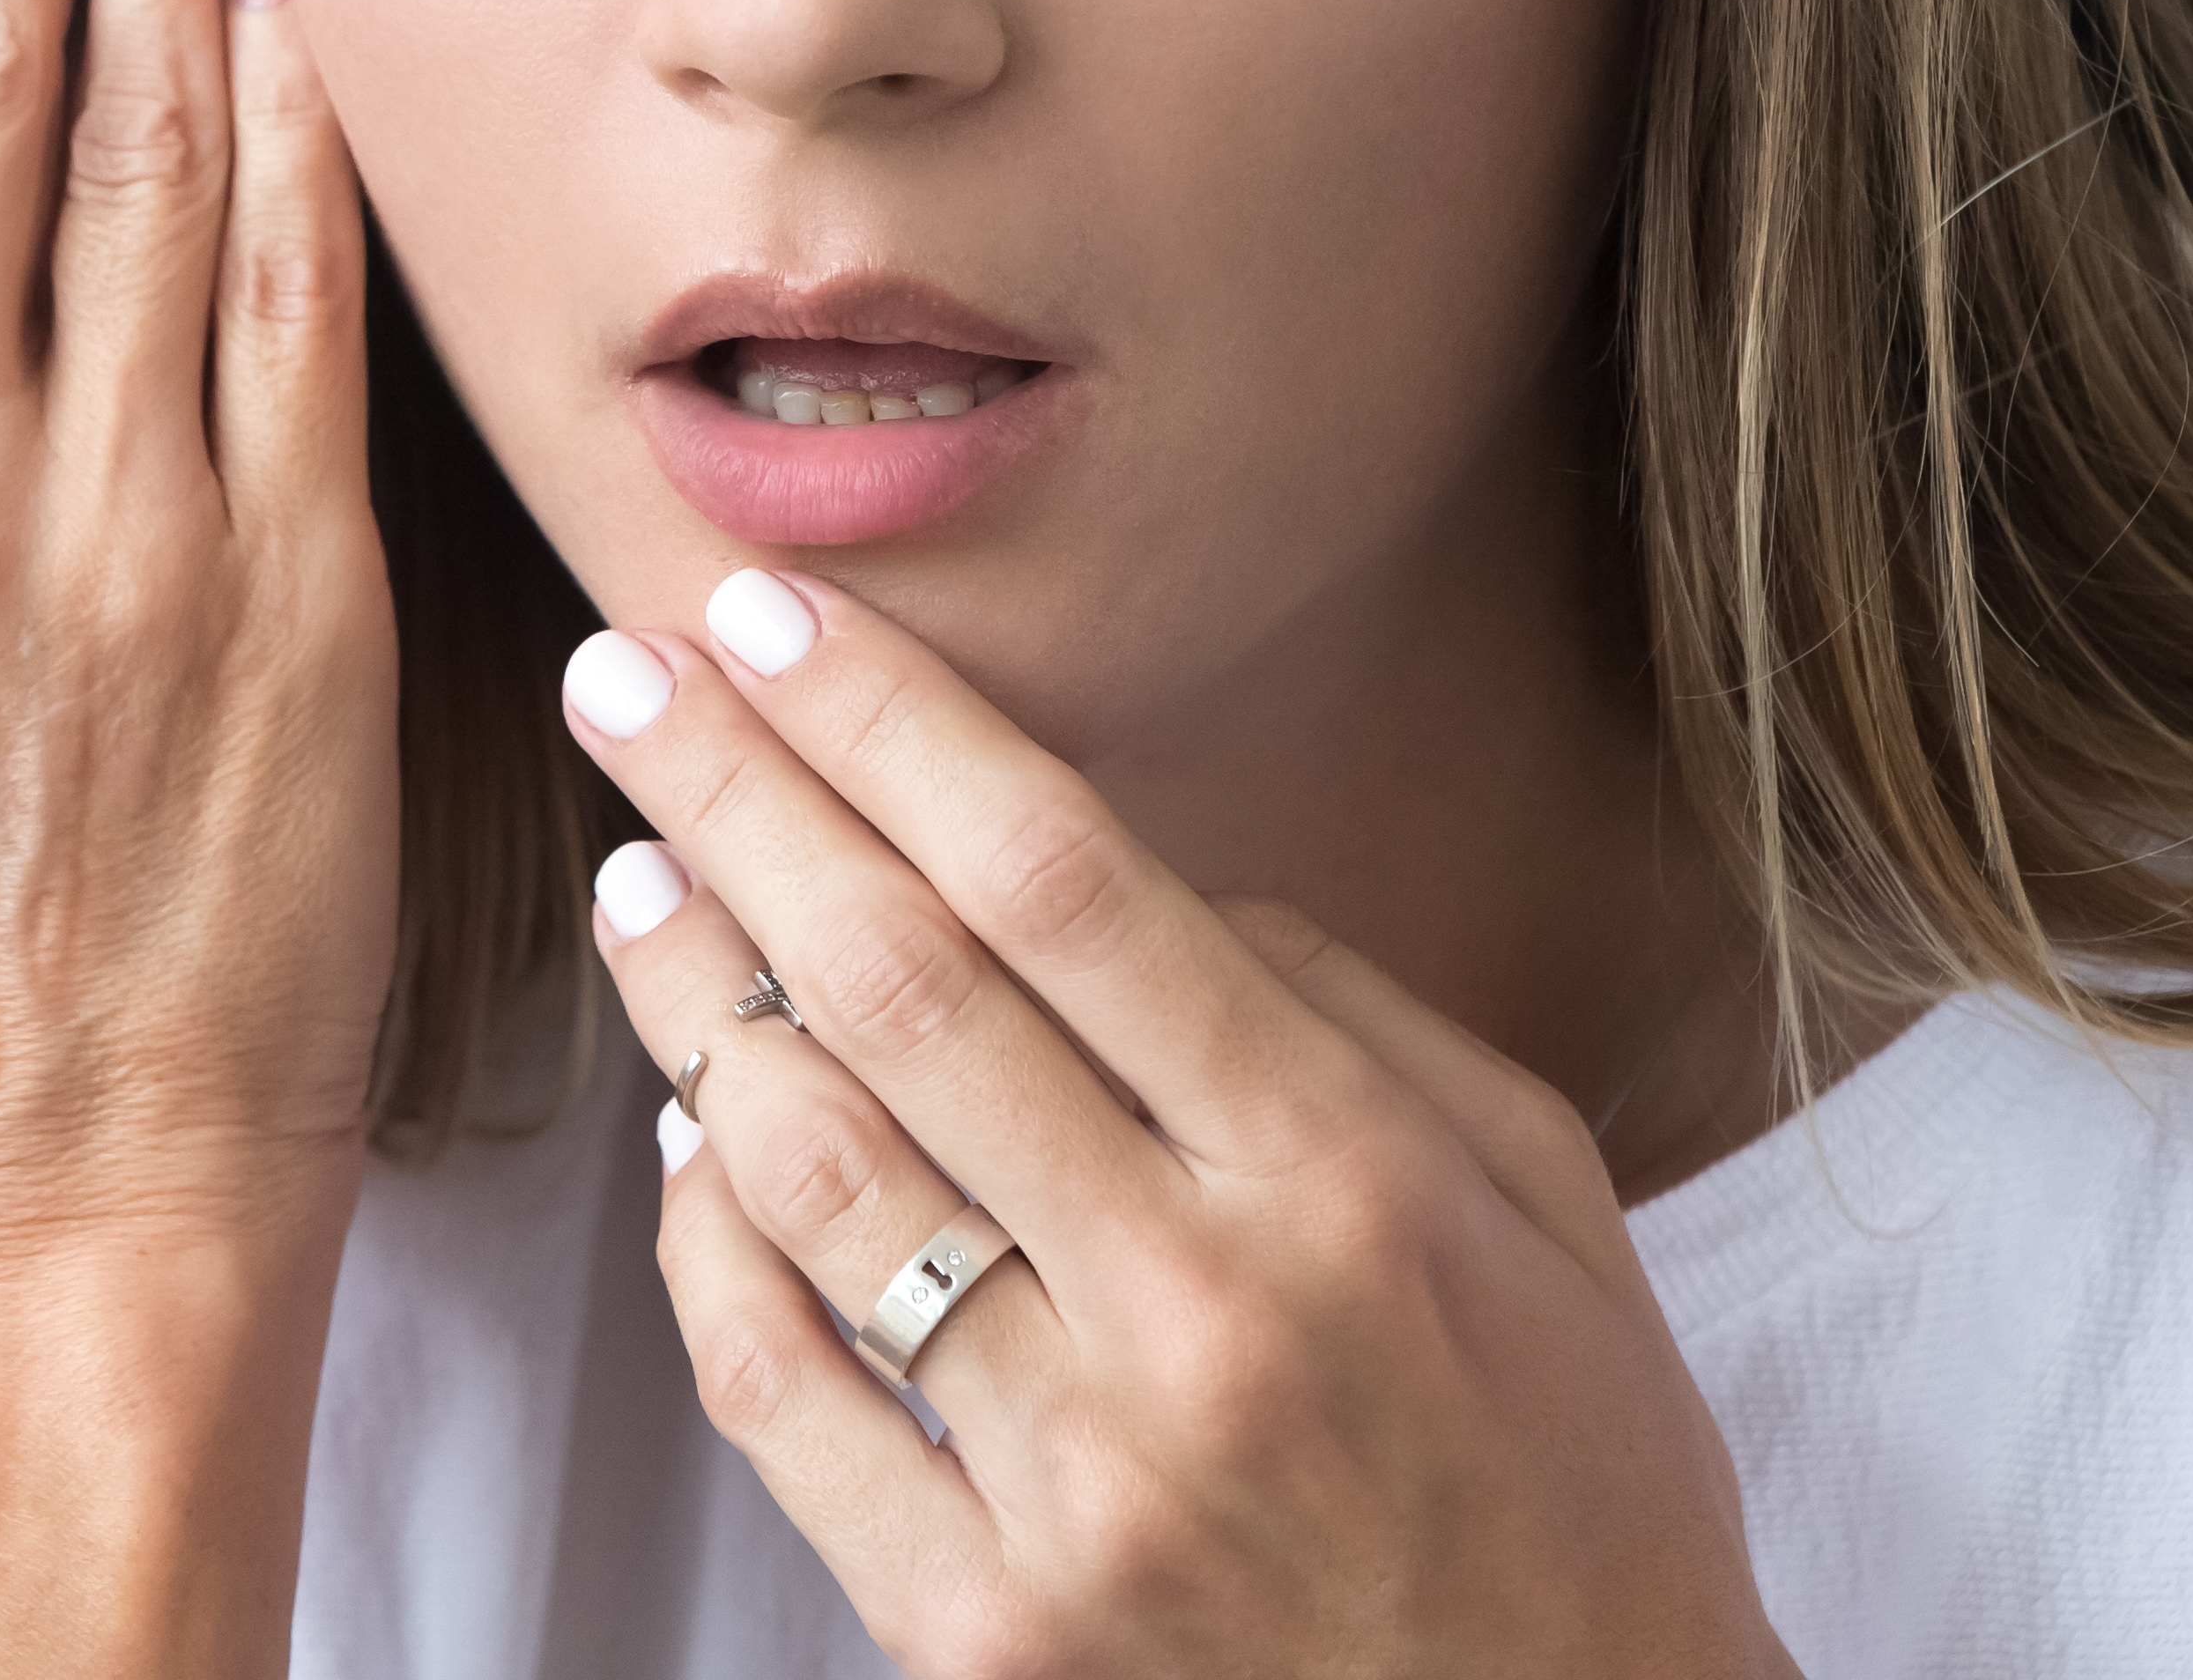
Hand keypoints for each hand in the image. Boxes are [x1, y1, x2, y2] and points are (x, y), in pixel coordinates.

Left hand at [566, 570, 1792, 1679]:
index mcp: (1344, 1179)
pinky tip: (687, 1139)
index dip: (889, 725)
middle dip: (738, 800)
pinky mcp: (986, 1632)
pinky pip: (782, 1394)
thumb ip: (1347, 1009)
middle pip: (904, 988)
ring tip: (637, 879)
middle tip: (624, 677)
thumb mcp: (1542, 1199)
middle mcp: (1202, 1315)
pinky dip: (706, 1245)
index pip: (1060, 883)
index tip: (768, 615)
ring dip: (693, 1000)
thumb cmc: (1568, 1479)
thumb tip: (1148, 877)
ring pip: (817, 1175)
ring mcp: (1080, 1486)